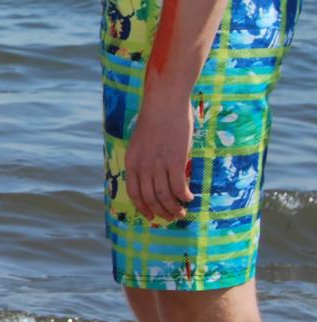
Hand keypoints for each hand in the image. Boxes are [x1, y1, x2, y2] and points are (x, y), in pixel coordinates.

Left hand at [124, 97, 194, 222]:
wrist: (163, 104)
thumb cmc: (154, 120)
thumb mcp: (140, 142)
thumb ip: (143, 160)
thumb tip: (152, 176)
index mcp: (131, 162)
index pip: (134, 193)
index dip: (142, 207)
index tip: (150, 216)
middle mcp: (142, 166)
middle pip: (150, 198)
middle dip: (161, 212)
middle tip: (171, 217)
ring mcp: (158, 165)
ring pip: (165, 196)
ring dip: (174, 208)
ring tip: (181, 211)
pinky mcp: (175, 161)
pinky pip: (179, 187)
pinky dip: (184, 196)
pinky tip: (190, 197)